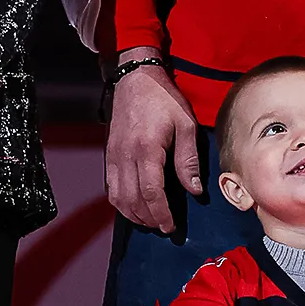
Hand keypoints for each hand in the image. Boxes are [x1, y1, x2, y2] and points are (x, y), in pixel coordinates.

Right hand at [105, 50, 201, 231]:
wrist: (135, 78)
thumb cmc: (164, 99)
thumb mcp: (185, 124)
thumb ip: (188, 159)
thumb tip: (194, 190)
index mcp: (146, 149)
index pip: (150, 192)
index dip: (160, 214)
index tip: (170, 227)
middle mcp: (125, 156)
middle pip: (132, 200)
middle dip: (148, 219)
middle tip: (164, 228)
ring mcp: (114, 156)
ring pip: (118, 197)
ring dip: (133, 214)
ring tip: (150, 221)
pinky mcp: (109, 154)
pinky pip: (111, 187)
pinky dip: (122, 202)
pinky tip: (134, 206)